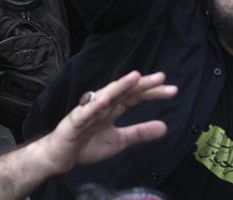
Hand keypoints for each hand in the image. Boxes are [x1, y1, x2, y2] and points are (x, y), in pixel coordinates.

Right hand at [36, 70, 176, 175]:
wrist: (60, 156)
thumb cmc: (87, 144)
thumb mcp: (119, 140)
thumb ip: (140, 132)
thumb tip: (165, 127)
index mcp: (113, 108)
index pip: (135, 96)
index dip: (152, 92)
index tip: (172, 90)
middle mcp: (102, 104)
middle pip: (125, 91)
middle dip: (142, 84)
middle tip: (161, 77)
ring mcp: (88, 110)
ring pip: (106, 95)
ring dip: (120, 86)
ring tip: (135, 77)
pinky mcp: (75, 121)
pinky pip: (86, 112)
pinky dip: (95, 105)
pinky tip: (106, 99)